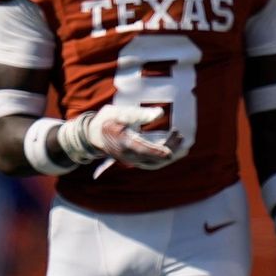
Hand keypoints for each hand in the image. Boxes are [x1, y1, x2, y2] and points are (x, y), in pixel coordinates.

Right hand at [57, 105, 178, 167]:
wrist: (94, 134)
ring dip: (169, 153)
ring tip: (181, 139)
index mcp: (124, 143)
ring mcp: (133, 160)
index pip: (143, 150)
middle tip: (180, 135)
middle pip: (154, 159)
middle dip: (170, 149)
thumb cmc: (107, 120)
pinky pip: (153, 161)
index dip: (157, 152)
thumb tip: (161, 114)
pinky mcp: (136, 160)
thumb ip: (140, 114)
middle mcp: (129, 156)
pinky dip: (164, 155)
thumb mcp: (120, 113)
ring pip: (155, 163)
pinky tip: (173, 145)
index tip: (171, 151)